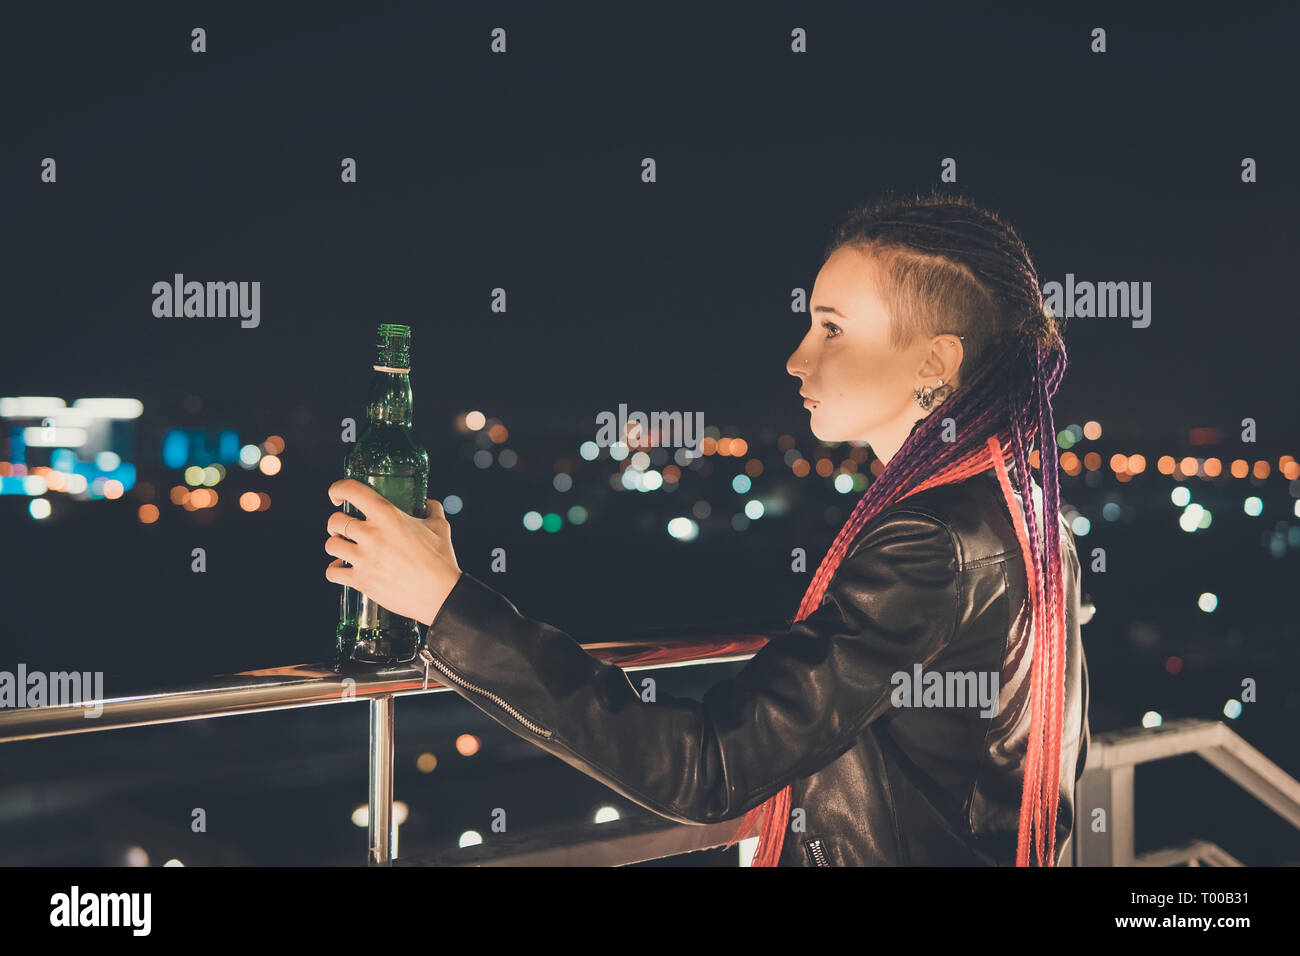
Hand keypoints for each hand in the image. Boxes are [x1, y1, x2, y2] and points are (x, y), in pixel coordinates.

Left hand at [324, 479, 462, 626]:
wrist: (440, 594)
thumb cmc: (440, 560)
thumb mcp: (440, 527)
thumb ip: (432, 510)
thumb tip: (430, 503)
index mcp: (387, 515)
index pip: (351, 491)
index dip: (338, 489)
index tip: (337, 495)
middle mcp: (371, 534)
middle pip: (335, 521)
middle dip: (337, 524)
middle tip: (344, 529)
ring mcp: (363, 558)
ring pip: (331, 545)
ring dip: (336, 545)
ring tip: (344, 548)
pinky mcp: (361, 580)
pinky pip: (332, 572)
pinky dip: (334, 570)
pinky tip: (342, 568)